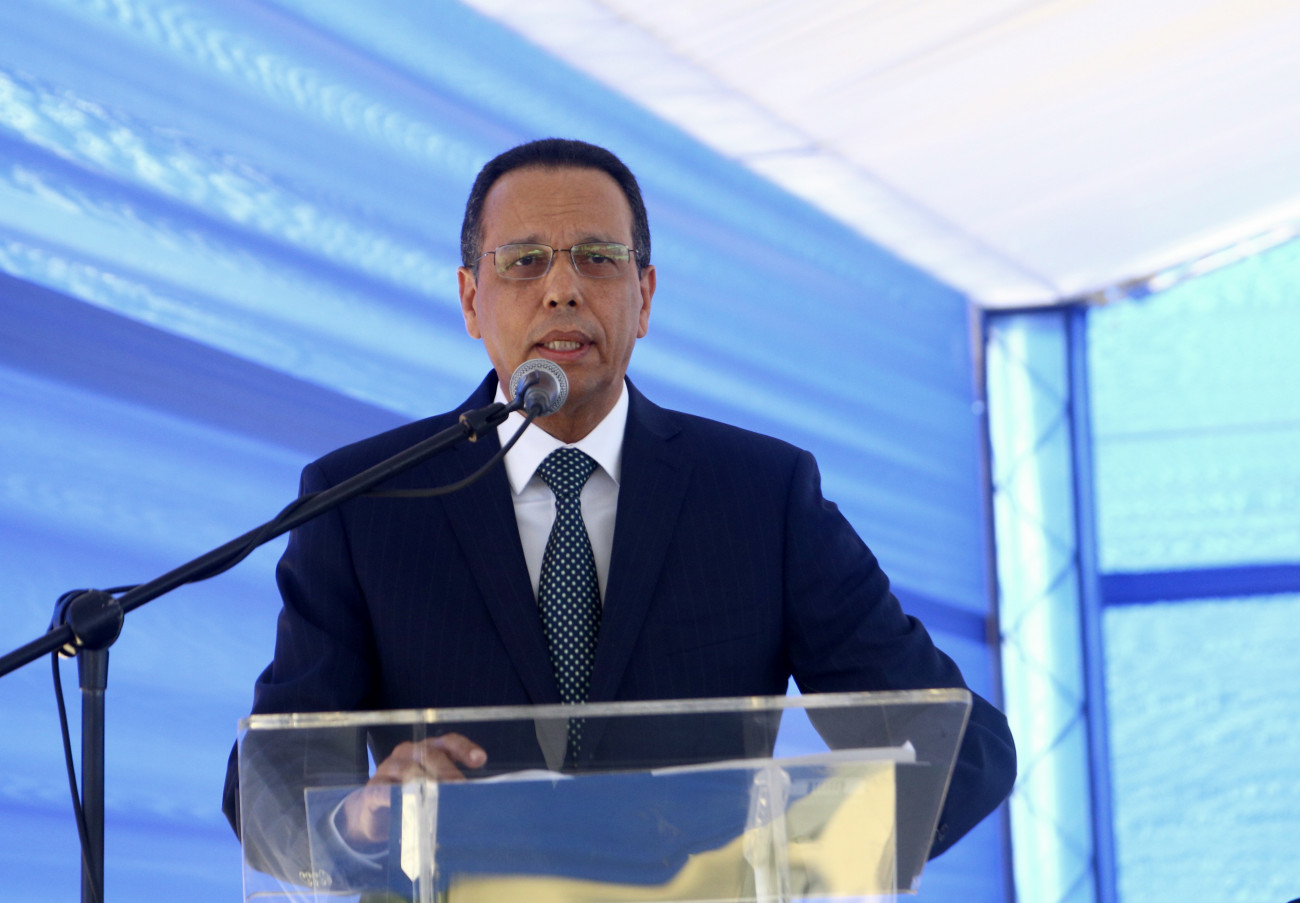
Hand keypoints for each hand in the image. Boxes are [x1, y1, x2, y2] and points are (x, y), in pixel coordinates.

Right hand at [340, 734, 486, 846]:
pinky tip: (407, 808)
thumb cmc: (411, 798)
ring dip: (425, 784)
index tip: (480, 759)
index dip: (464, 748)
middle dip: (449, 772)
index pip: (448, 742)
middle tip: (461, 789)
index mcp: (427, 750)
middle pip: (431, 755)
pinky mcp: (372, 790)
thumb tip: (478, 801)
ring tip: (438, 799)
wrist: (374, 815)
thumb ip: (452, 789)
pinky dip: (395, 798)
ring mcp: (388, 769)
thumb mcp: (433, 790)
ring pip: (408, 770)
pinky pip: (383, 791)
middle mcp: (408, 753)